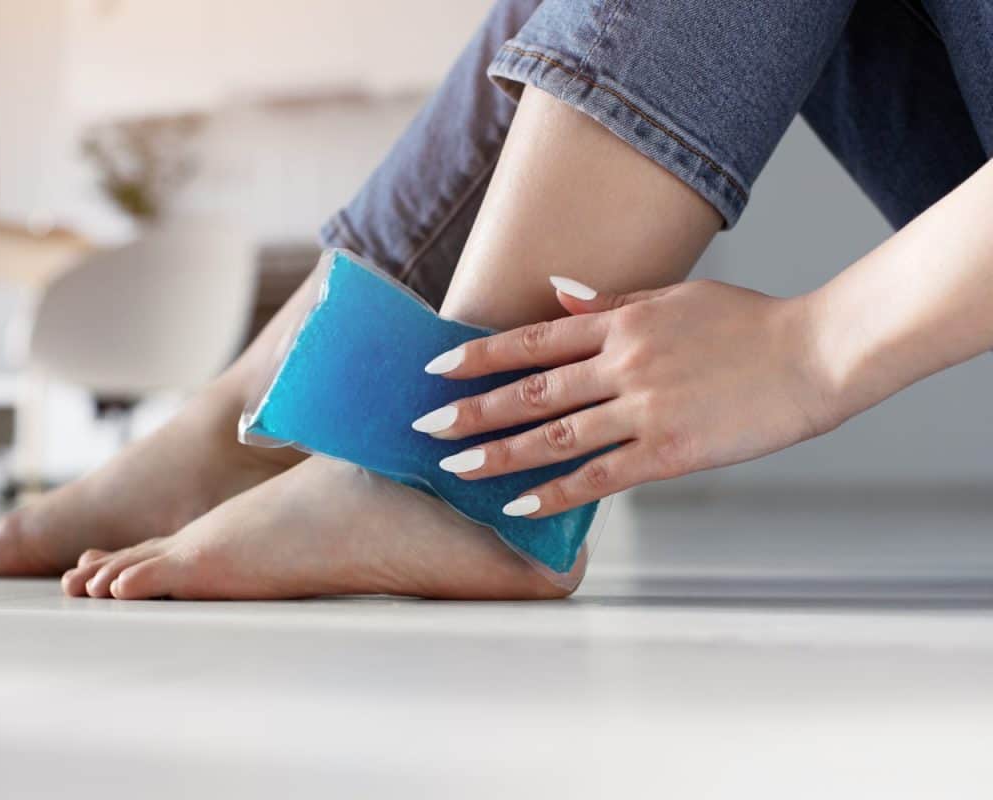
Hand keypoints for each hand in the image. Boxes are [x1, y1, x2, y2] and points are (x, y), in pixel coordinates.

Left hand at [413, 277, 837, 516]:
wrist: (814, 355)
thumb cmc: (747, 323)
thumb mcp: (673, 296)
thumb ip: (609, 303)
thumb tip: (552, 296)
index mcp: (621, 324)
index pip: (531, 340)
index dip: (479, 355)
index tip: (436, 368)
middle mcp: (623, 365)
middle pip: (531, 390)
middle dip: (473, 409)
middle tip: (426, 425)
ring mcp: (644, 410)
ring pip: (555, 436)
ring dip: (499, 453)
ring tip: (455, 466)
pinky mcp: (669, 453)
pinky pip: (600, 478)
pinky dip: (556, 492)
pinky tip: (519, 504)